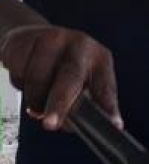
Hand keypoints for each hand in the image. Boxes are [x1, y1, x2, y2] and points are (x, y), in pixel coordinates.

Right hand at [0, 25, 121, 130]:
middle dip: (60, 104)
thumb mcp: (81, 81)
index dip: (108, 107)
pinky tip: (25, 74)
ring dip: (34, 99)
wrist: (32, 38)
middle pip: (70, 78)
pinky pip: (18, 71)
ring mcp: (53, 39)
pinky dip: (19, 82)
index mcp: (100, 59)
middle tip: (51, 124)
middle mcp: (81, 46)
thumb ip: (81, 105)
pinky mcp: (26, 38)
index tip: (114, 125)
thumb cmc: (61, 65)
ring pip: (38, 80)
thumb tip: (71, 125)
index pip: (105, 87)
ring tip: (38, 97)